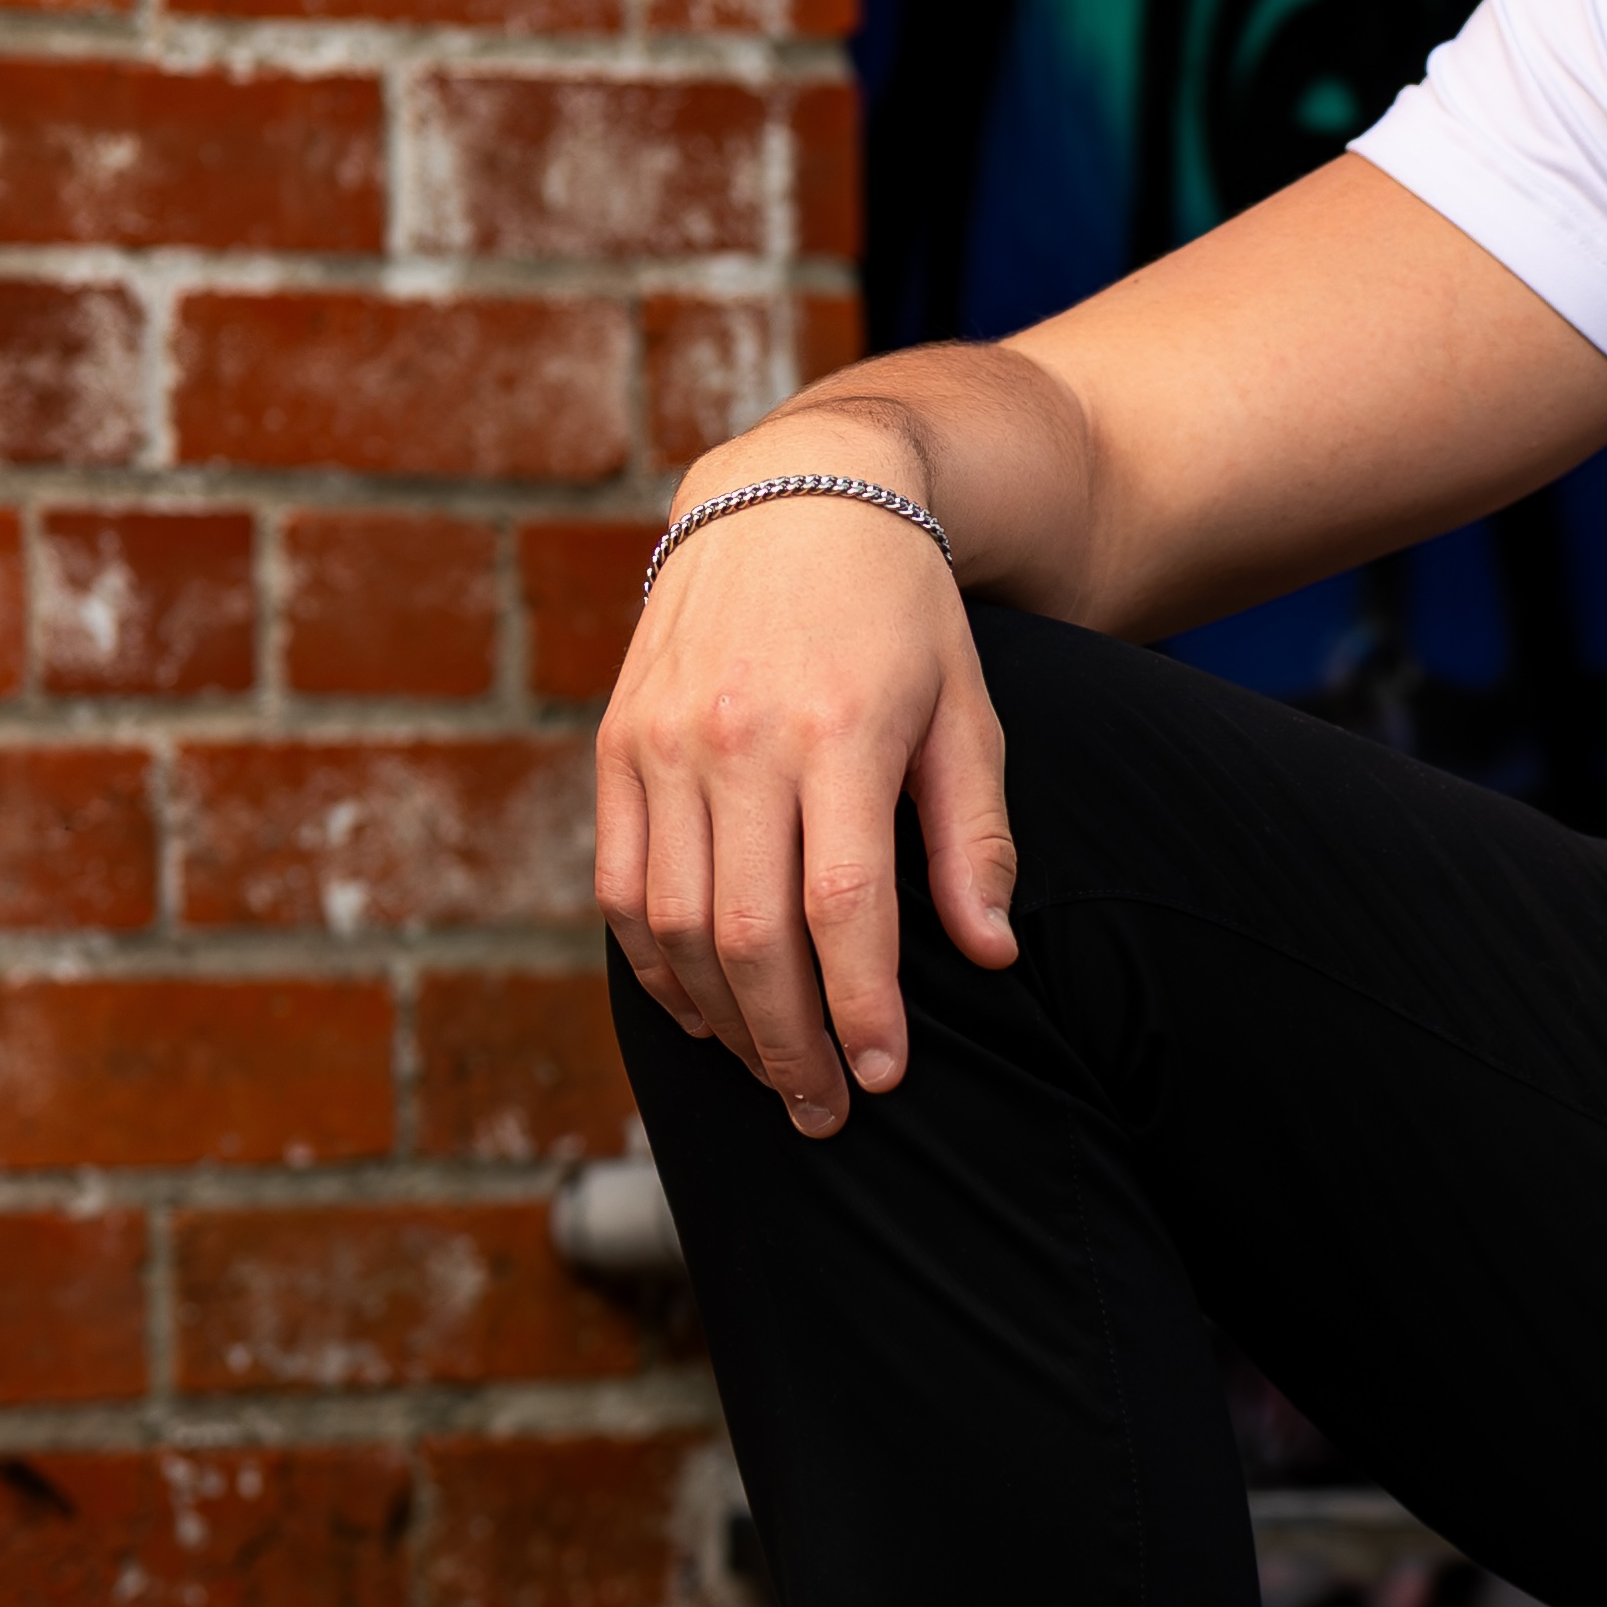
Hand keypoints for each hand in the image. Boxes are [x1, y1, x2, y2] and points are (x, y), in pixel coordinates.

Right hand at [594, 435, 1017, 1131]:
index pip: (844, 908)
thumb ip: (976, 836)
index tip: (885, 1077)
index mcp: (838, 731)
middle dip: (790, 1044)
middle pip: (749, 936)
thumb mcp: (967, 710)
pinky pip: (619, 888)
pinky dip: (653, 967)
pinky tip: (702, 1012)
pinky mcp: (616, 745)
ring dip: (722, 1021)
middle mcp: (738, 739)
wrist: (791, 496)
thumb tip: (990, 953)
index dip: (861, 1010)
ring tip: (773, 1073)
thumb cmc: (901, 617)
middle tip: (827, 1111)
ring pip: (672, 927)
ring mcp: (663, 743)